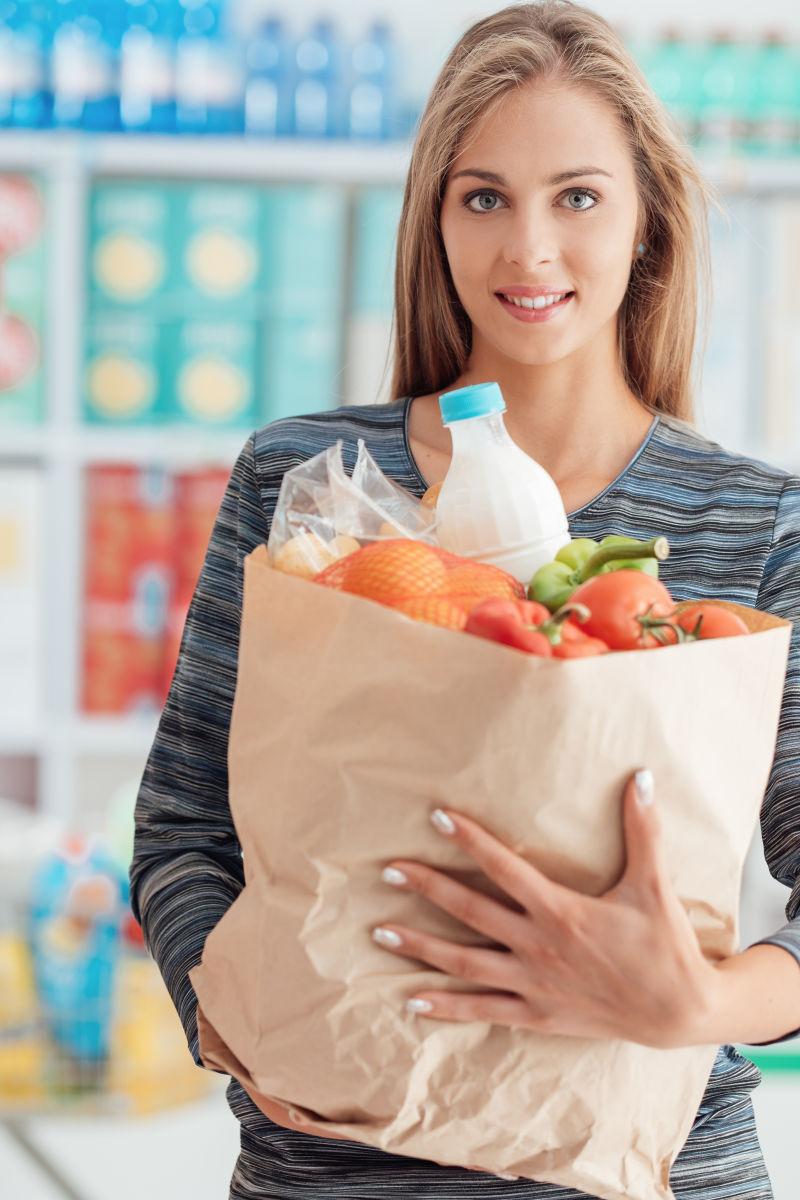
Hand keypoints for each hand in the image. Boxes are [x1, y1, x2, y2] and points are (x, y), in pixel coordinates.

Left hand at [372, 769, 717, 1049]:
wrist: (680, 1012)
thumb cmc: (666, 946)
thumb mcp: (654, 885)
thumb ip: (643, 830)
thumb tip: (641, 777)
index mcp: (560, 911)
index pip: (503, 866)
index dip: (468, 839)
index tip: (436, 816)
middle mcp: (538, 946)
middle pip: (469, 910)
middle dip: (426, 886)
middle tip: (389, 868)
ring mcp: (533, 983)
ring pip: (464, 962)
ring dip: (420, 946)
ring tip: (381, 932)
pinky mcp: (536, 1014)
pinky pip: (483, 1010)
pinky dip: (445, 1007)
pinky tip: (412, 1000)